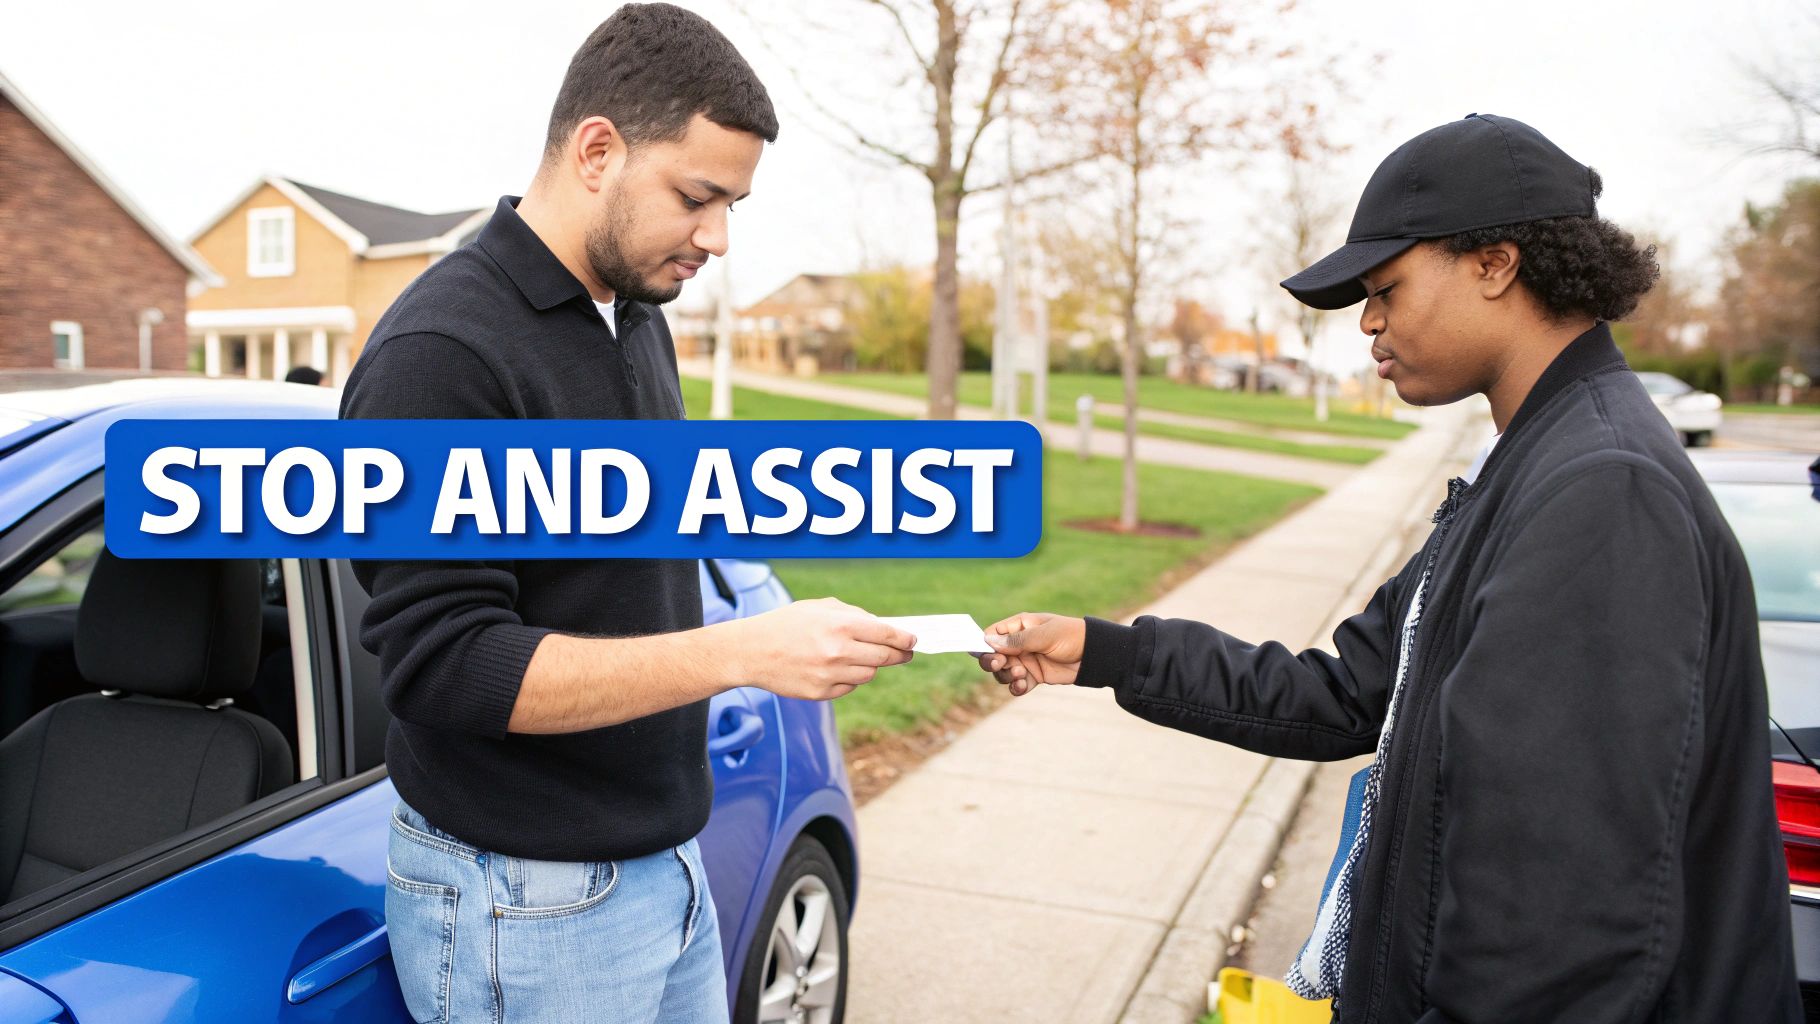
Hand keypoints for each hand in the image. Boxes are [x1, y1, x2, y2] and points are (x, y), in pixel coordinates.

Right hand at [728, 598, 915, 700]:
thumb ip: (852, 614)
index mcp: (839, 625)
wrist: (750, 651)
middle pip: (884, 658)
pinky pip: (849, 687)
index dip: (904, 638)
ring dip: (871, 666)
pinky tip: (837, 668)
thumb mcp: (818, 608)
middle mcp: (838, 652)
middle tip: (905, 652)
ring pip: (869, 675)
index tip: (913, 640)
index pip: (887, 634)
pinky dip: (850, 679)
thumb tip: (883, 626)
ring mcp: (829, 675)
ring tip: (862, 656)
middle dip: (899, 654)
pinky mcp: (821, 694)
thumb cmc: (786, 624)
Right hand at [977, 612, 1084, 694]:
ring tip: (1021, 675)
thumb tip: (989, 640)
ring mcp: (1025, 660)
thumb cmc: (1070, 636)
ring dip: (1006, 676)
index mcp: (1019, 626)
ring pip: (1002, 672)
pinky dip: (1016, 687)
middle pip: (993, 655)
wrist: (1093, 656)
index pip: (992, 634)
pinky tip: (1023, 686)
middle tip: (1000, 665)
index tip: (985, 654)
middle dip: (993, 662)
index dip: (984, 644)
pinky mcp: (1033, 676)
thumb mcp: (1044, 635)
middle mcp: (1018, 644)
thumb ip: (1017, 640)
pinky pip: (1016, 684)